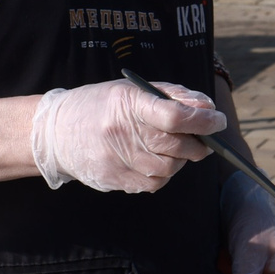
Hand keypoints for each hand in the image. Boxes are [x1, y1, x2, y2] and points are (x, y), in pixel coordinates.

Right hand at [28, 79, 224, 192]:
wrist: (56, 131)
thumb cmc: (103, 105)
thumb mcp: (135, 90)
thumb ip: (175, 96)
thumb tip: (208, 108)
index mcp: (129, 103)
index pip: (175, 115)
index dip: (203, 120)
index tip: (218, 121)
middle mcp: (121, 132)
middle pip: (176, 146)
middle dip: (199, 144)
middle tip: (205, 139)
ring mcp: (116, 159)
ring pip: (169, 168)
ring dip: (181, 160)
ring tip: (174, 148)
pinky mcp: (113, 179)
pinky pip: (153, 183)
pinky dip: (163, 174)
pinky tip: (156, 161)